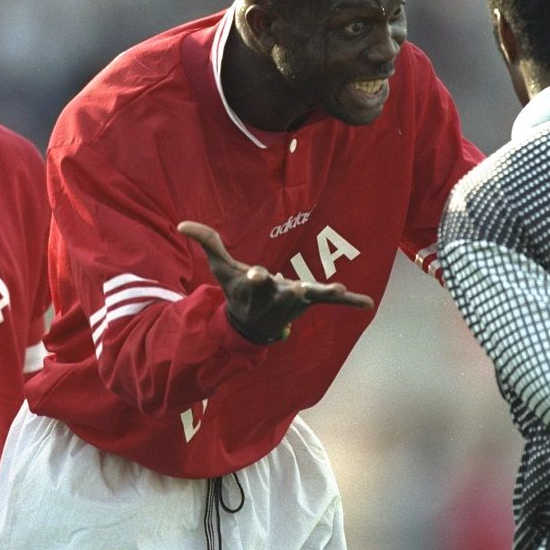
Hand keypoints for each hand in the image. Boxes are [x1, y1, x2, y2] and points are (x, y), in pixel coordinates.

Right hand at [177, 221, 374, 342]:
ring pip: (312, 297)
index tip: (255, 275)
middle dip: (291, 291)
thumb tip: (181, 224)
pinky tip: (368, 302)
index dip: (255, 278)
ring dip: (325, 293)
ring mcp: (296, 300)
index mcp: (254, 288)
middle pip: (285, 292)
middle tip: (298, 290)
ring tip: (339, 290)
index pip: (254, 282)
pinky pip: (332, 302)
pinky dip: (351, 302)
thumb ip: (207, 242)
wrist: (250, 324)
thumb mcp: (221, 268)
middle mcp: (276, 296)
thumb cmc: (236, 291)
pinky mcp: (310, 301)